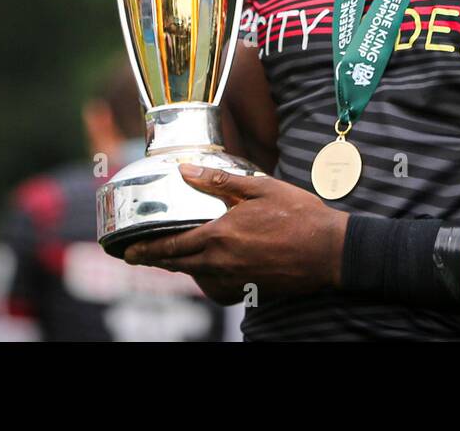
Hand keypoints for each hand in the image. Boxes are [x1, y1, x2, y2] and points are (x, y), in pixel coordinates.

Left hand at [122, 165, 348, 304]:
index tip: (129, 251)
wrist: (330, 252)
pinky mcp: (250, 287)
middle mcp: (222, 261)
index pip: (173, 245)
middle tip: (138, 258)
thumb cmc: (300, 215)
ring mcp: (236, 278)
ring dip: (179, 268)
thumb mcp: (261, 188)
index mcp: (221, 235)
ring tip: (169, 259)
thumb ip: (221, 181)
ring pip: (196, 276)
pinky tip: (208, 269)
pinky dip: (205, 278)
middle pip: (178, 265)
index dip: (148, 249)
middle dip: (155, 261)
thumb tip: (186, 171)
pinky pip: (217, 286)